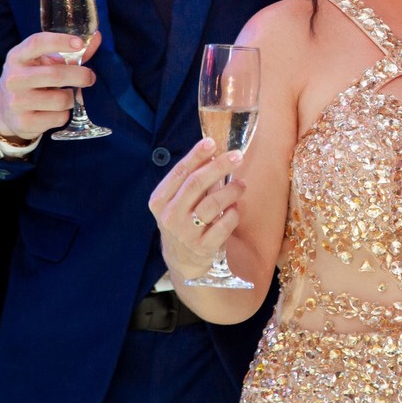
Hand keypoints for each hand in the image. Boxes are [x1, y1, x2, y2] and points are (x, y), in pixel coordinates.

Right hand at [0, 31, 101, 140]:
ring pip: (61, 100)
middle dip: (80, 76)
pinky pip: (59, 118)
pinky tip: (56, 111)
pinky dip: (65, 114)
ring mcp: (16, 102)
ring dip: (72, 98)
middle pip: (56, 74)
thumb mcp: (42, 62)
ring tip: (68, 96)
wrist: (6, 110)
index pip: (37, 43)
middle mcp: (14, 78)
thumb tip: (97, 37)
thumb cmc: (32, 79)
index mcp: (17, 57)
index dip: (60, 41)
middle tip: (90, 77)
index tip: (79, 43)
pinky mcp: (24, 122)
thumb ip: (69, 52)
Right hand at [149, 139, 244, 279]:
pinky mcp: (203, 247)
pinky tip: (236, 208)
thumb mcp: (178, 201)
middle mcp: (170, 216)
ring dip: (232, 190)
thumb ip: (191, 179)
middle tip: (237, 156)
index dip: (196, 155)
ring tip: (241, 185)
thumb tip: (211, 150)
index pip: (179, 172)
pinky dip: (234, 213)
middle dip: (219, 166)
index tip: (212, 142)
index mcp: (160, 200)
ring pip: (213, 204)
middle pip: (196, 184)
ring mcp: (186, 233)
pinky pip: (225, 224)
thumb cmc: (183, 221)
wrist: (182, 260)